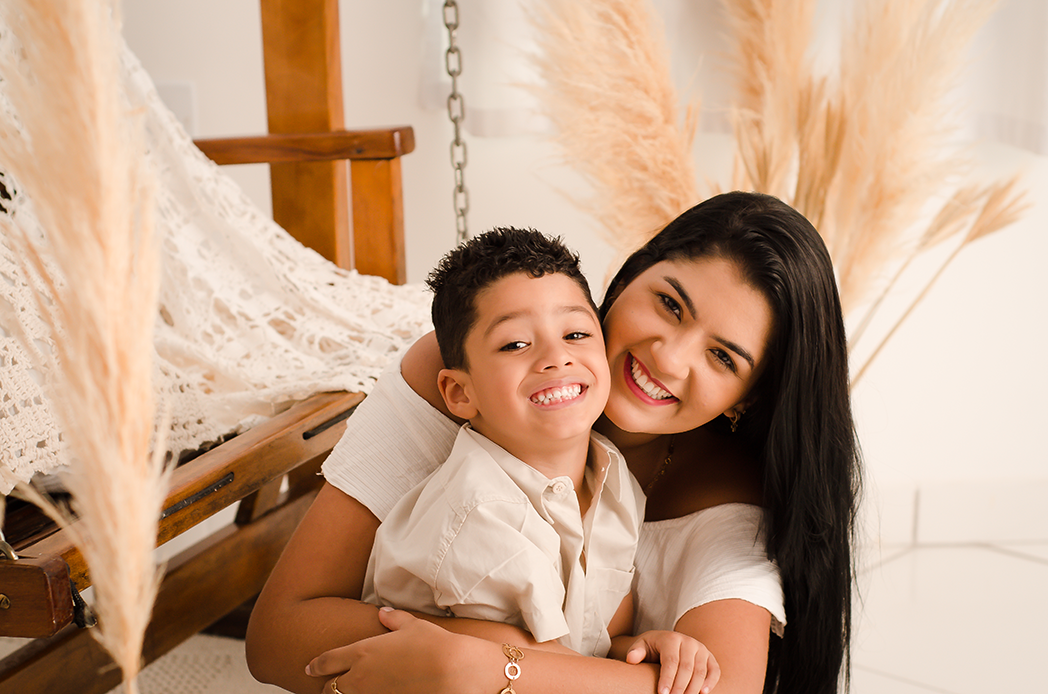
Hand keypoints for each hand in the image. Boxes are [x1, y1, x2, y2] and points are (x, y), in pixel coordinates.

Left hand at [305, 607, 474, 693]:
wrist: (453, 670)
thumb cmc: (434, 645)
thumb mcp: (413, 626)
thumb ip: (394, 619)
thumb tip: (384, 612)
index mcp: (363, 652)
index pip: (328, 661)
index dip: (316, 665)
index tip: (310, 668)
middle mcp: (360, 677)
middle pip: (329, 689)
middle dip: (328, 687)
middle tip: (330, 686)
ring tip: (346, 693)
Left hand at [624, 630, 719, 693]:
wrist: (665, 642)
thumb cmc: (651, 647)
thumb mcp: (641, 646)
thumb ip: (636, 652)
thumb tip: (631, 658)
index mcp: (671, 638)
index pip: (670, 661)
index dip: (667, 679)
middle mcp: (688, 641)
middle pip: (686, 667)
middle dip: (679, 687)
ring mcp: (701, 649)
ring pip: (700, 671)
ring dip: (694, 688)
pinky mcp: (710, 657)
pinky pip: (714, 670)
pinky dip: (711, 682)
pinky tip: (703, 693)